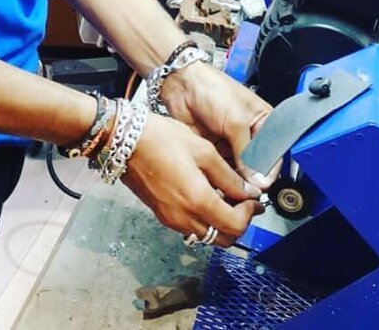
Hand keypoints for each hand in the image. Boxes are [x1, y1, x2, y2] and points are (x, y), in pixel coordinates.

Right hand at [122, 112, 264, 246]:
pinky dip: (205, 219)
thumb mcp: (202, 150)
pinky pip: (191, 227)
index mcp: (197, 201)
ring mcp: (170, 220)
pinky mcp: (161, 215)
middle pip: (222, 239)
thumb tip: (249, 192)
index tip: (254, 198)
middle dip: (239, 223)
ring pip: (206, 236)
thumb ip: (228, 176)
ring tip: (227, 198)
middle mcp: (184, 218)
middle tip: (245, 202)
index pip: (235, 225)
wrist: (124, 141)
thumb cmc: (163, 139)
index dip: (250, 214)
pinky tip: (206, 196)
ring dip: (221, 223)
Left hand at [159, 60, 272, 187]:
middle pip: (257, 166)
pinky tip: (221, 186)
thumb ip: (247, 152)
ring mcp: (232, 144)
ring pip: (239, 172)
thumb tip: (256, 179)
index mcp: (265, 122)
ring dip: (236, 182)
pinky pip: (222, 170)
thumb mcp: (236, 121)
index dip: (268, 171)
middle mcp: (250, 135)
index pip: (274, 154)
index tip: (261, 187)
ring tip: (234, 192)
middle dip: (252, 180)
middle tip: (247, 193)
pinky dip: (222, 179)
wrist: (183, 85)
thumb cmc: (213, 90)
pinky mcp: (216, 150)